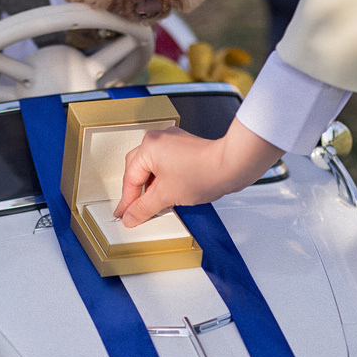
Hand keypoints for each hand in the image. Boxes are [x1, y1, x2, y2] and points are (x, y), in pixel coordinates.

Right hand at [114, 118, 285, 226]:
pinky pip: (166, 165)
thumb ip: (143, 208)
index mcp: (148, 147)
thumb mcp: (166, 196)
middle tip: (134, 210)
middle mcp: (158, 140)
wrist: (232, 165)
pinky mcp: (185, 148)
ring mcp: (173, 142)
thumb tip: (130, 216)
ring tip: (154, 205)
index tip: (124, 215)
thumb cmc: (203, 172)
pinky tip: (169, 193)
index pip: (130, 179)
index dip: (127, 202)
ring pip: (152, 168)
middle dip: (136, 192)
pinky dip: (163, 180)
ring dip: (151, 187)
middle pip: (138, 170)